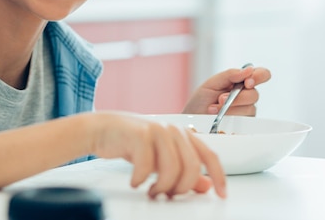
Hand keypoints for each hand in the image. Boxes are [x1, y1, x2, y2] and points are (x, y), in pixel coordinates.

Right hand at [89, 112, 225, 198]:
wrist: (103, 129)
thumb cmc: (132, 143)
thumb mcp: (162, 159)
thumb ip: (184, 171)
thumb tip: (206, 186)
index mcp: (184, 135)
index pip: (209, 156)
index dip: (219, 176)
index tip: (222, 195)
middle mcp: (173, 130)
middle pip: (192, 166)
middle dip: (181, 187)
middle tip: (168, 195)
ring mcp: (157, 130)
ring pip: (172, 167)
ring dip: (161, 186)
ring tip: (151, 191)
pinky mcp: (139, 134)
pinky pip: (147, 164)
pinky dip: (141, 179)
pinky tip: (136, 181)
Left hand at [182, 66, 270, 115]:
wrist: (192, 118)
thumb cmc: (201, 99)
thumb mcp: (212, 83)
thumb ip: (230, 75)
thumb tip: (249, 70)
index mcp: (241, 80)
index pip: (261, 74)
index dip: (259, 76)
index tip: (247, 82)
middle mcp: (247, 94)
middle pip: (254, 94)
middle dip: (237, 97)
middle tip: (220, 99)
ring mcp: (247, 110)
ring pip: (250, 108)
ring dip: (230, 108)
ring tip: (213, 109)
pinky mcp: (244, 124)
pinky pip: (244, 120)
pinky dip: (230, 117)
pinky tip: (219, 117)